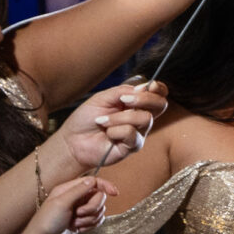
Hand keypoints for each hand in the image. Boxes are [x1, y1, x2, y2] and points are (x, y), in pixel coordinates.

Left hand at [12, 175, 113, 233]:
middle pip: (98, 197)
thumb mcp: (62, 202)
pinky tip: (78, 229)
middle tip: (78, 214)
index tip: (115, 193)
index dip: (105, 186)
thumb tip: (93, 179)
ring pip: (98, 210)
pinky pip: (96, 220)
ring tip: (74, 224)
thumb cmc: (48, 222)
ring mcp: (79, 210)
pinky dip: (89, 226)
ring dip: (89, 219)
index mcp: (69, 189)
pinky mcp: (82, 221)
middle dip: (92, 208)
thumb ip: (79, 190)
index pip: (93, 182)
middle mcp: (75, 198)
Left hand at [46, 80, 166, 175]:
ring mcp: (139, 132)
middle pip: (161, 105)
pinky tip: (107, 133)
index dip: (158, 88)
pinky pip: (132, 134)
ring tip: (103, 121)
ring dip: (120, 117)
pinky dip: (115, 131)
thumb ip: (123, 91)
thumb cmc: (86, 119)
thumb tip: (145, 87)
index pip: (158, 94)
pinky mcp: (132, 146)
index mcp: (135, 103)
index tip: (148, 86)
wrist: (72, 140)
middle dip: (144, 99)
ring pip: (145, 118)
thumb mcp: (102, 98)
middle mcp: (140, 117)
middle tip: (123, 100)